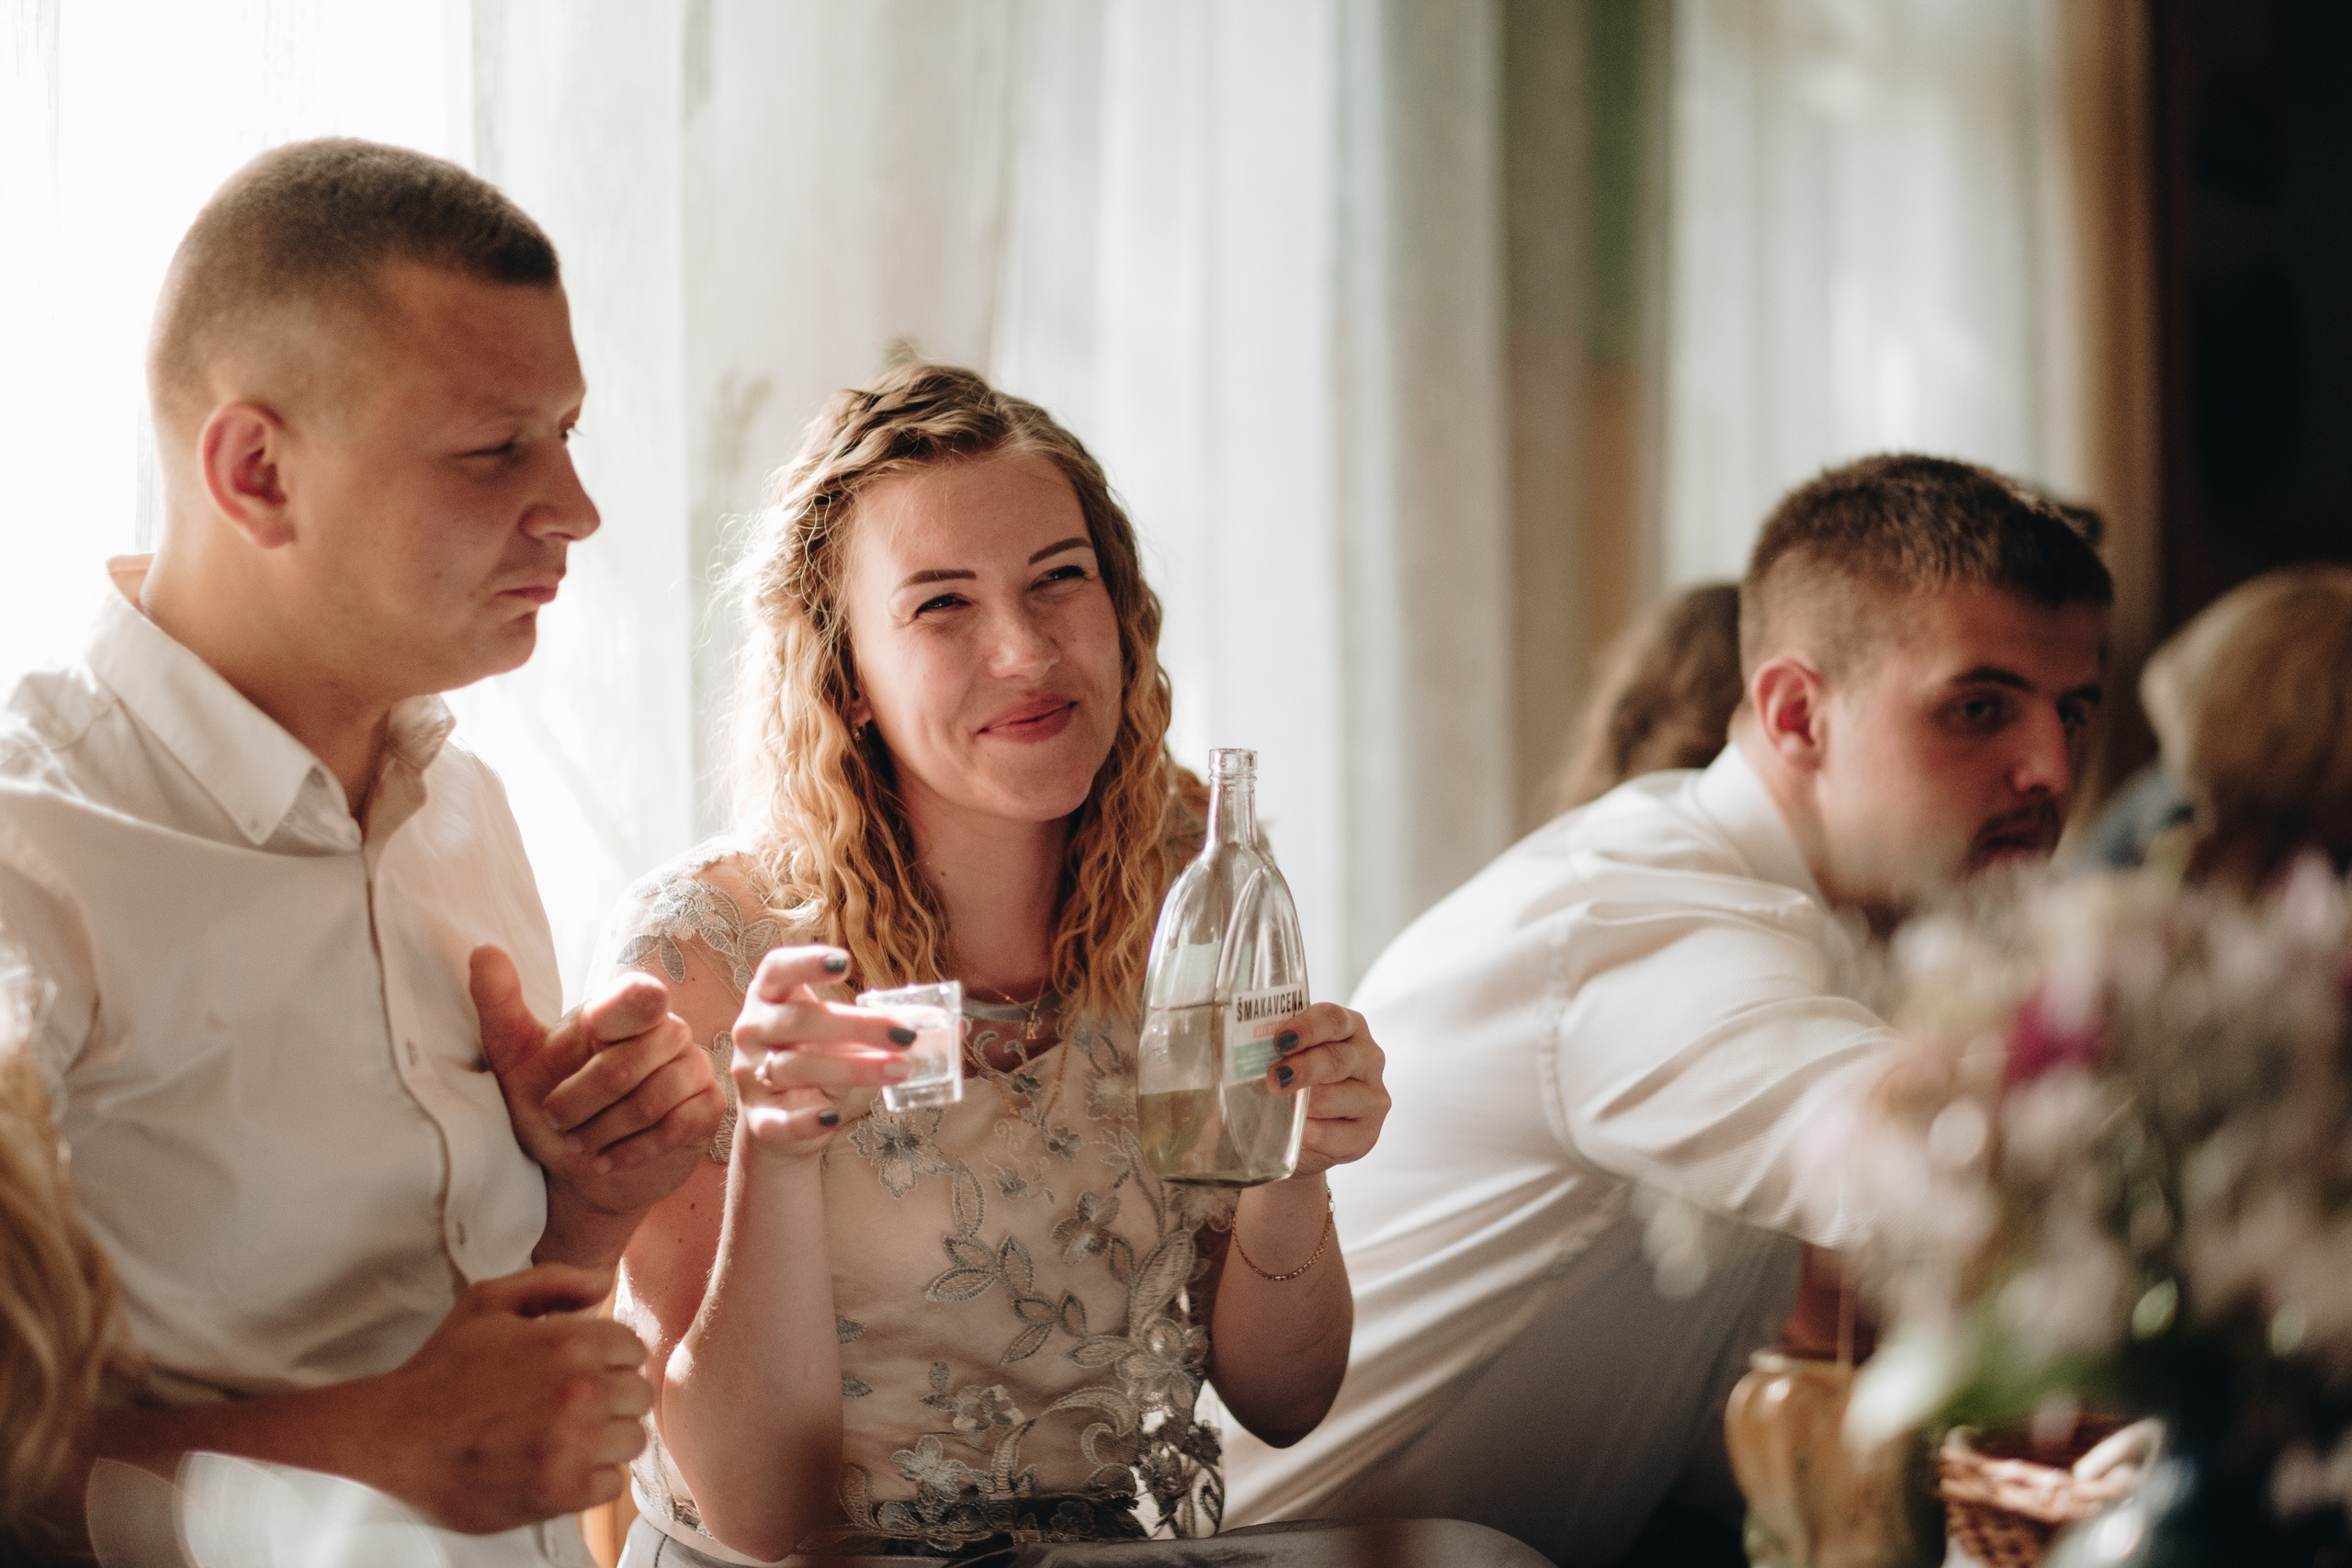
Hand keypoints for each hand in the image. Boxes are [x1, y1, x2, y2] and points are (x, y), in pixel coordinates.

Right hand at [374, 1263, 651, 1533]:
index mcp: (572, 1342)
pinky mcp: (559, 1491)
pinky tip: (558, 1464)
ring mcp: (573, 1445)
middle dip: (610, 1396)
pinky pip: (611, 1485)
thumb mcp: (489, 1301)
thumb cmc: (441, 1370)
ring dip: (604, 1439)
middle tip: (570, 1404)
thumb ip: (556, 1281)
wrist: (393, 1435)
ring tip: (565, 1435)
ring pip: (631, 1440)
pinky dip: (590, 1479)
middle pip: (638, 1395)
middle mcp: (581, 1392)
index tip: (581, 1369)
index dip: (608, 1358)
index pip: (634, 1350)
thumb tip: (605, 1282)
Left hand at [474, 945, 722, 1221]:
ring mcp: (693, 1070)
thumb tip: (483, 952)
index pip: (640, 996)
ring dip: (603, 1132)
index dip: (614, 1019)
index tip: (587, 1037)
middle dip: (580, 1103)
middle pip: (628, 1065)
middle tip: (557, 1122)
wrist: (580, 1171)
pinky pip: (678, 1126)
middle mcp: (667, 1032)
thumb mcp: (515, 1061)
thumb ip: (500, 1006)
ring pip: (653, 1100)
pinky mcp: (707, 1110)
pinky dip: (634, 1150)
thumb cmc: (551, 1109)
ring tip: (581, 1144)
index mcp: (624, 1011)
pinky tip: (609, 1159)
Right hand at [731, 946, 919, 1153]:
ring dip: (853, 1069)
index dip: (806, 962)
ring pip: (795, 1068)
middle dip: (857, 1026)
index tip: (846, 962)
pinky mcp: (759, 1121)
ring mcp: (751, 1077)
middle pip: (799, 1021)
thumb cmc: (823, 1064)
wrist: (783, 1126)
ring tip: (901, 1070)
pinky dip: (807, 1120)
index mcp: (772, 999)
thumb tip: (958, 1023)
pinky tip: (833, 1118)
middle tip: (906, 1035)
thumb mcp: (850, 1039)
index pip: (776, 970)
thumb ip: (891, 1025)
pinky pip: (779, 1120)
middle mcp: (753, 1032)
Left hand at [1263, 1003, 1389, 1175]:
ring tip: (1280, 1108)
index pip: (1333, 1019)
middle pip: (1337, 1058)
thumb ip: (1266, 1046)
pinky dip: (1314, 1134)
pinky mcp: (1367, 1134)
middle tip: (1273, 1078)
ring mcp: (1372, 1097)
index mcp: (1348, 1028)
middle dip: (1303, 1069)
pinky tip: (1298, 1133)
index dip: (1306, 1028)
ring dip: (1305, 1104)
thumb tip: (1225, 1041)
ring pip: (1338, 1097)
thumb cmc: (1290, 1085)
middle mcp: (1368, 1058)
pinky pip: (1339, 1134)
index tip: (1280, 1040)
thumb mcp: (1282, 1057)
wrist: (1299, 1135)